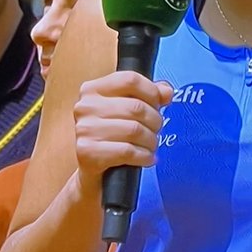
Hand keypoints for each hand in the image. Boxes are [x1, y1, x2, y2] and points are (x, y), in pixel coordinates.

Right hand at [72, 70, 171, 191]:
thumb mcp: (128, 112)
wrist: (94, 172)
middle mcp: (85, 107)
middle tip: (155, 130)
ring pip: (134, 130)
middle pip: (136, 107)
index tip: (157, 104)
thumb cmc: (112, 137)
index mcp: (92, 89)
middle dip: (155, 121)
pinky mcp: (87, 152)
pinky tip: (146, 158)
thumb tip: (166, 92)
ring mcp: (85, 130)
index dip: (152, 92)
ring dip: (151, 141)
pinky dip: (144, 156)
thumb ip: (148, 96)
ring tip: (150, 146)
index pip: (130, 79)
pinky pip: (128, 151)